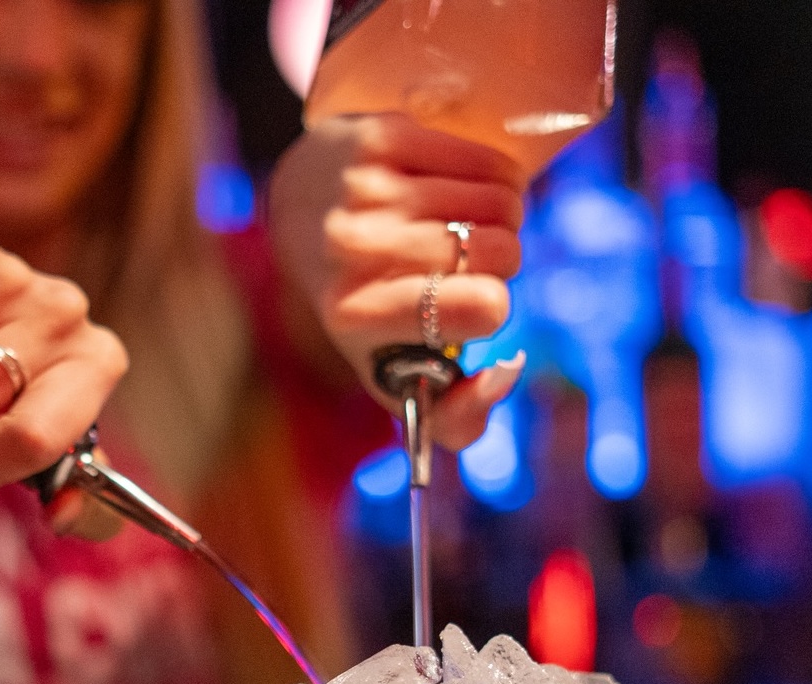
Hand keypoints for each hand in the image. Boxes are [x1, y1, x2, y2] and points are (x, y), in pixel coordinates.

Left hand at [269, 115, 527, 449]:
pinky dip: (494, 179)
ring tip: (462, 227)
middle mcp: (353, 250)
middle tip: (465, 263)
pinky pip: (490, 161)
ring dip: (502, 218)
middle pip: (502, 251)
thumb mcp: (396, 374)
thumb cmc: (367, 303)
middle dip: (502, 260)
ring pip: (503, 202)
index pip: (483, 308)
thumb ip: (456, 416)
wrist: (303, 209)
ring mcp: (367, 189)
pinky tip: (461, 191)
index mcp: (356, 317)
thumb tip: (508, 370)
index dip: (494, 307)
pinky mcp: (384, 138)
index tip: (470, 306)